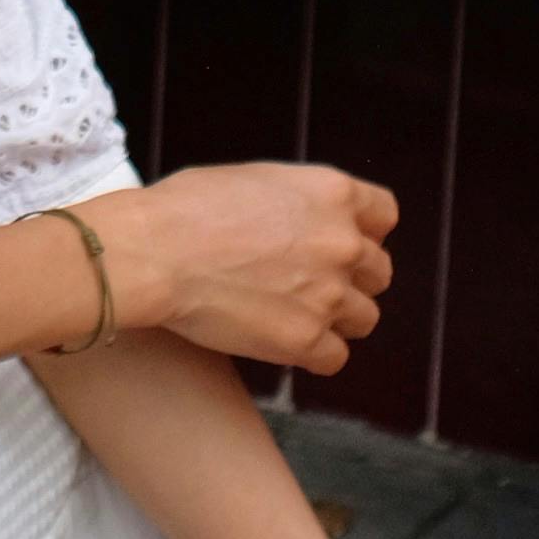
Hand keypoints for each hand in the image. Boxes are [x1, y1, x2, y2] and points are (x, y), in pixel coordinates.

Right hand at [101, 160, 395, 372]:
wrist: (154, 253)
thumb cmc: (185, 209)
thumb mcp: (254, 180)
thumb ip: (296, 203)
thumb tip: (299, 222)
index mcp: (332, 192)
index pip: (384, 214)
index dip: (364, 231)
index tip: (342, 243)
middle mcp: (342, 241)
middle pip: (378, 271)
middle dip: (350, 279)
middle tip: (311, 284)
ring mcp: (329, 293)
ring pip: (365, 317)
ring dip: (338, 319)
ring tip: (297, 315)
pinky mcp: (306, 339)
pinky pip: (335, 357)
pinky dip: (315, 354)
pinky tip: (285, 343)